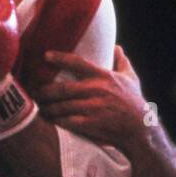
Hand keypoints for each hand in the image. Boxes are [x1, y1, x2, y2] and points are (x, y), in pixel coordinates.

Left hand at [34, 46, 151, 155]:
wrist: (141, 130)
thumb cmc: (135, 103)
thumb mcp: (131, 79)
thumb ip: (121, 62)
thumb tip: (117, 47)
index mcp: (103, 77)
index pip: (77, 63)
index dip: (60, 58)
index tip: (45, 56)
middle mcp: (96, 90)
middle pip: (62, 88)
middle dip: (45, 90)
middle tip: (34, 91)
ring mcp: (93, 108)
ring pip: (61, 106)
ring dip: (47, 107)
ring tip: (39, 107)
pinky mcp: (91, 124)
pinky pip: (67, 121)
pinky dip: (56, 121)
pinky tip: (49, 121)